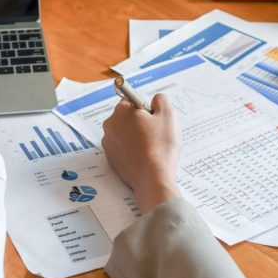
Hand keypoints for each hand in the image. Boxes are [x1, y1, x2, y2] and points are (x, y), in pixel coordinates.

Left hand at [101, 94, 182, 212]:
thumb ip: (161, 100)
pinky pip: (123, 149)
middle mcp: (110, 125)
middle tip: (156, 135)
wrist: (152, 178)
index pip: (132, 101)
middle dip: (140, 123)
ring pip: (125, 134)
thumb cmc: (160, 146)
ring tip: (151, 148)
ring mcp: (108, 144)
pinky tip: (144, 158)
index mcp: (121, 111)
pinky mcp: (111, 159)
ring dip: (136, 137)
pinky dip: (132, 151)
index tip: (154, 121)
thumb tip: (156, 100)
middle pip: (127, 118)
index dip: (146, 110)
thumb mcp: (168, 115)